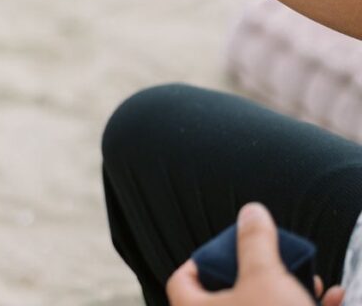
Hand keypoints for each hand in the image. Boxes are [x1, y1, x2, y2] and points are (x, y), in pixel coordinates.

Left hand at [167, 204, 343, 305]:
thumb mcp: (265, 278)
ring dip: (285, 293)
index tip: (223, 249)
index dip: (200, 260)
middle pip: (225, 295)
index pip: (181, 280)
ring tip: (308, 282)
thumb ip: (255, 242)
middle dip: (257, 275)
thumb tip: (251, 212)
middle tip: (273, 263)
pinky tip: (328, 300)